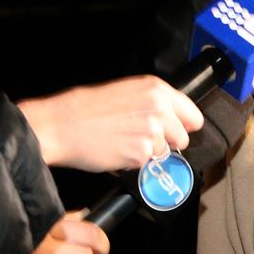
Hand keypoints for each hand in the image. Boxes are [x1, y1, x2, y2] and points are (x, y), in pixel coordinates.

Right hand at [19, 76, 203, 170]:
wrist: (60, 125)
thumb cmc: (85, 108)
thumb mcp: (126, 91)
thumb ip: (154, 103)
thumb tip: (173, 119)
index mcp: (157, 89)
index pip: (193, 116)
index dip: (182, 126)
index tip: (174, 130)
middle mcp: (159, 108)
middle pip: (183, 138)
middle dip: (166, 143)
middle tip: (141, 138)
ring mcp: (152, 132)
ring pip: (165, 153)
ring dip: (148, 153)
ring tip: (124, 141)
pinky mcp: (141, 153)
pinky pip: (147, 164)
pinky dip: (134, 162)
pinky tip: (117, 150)